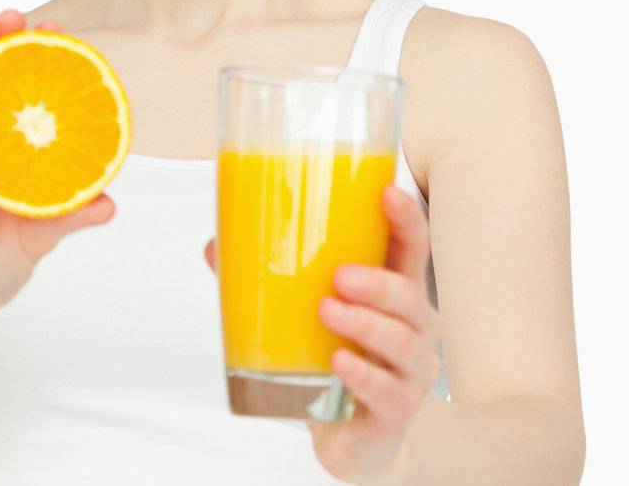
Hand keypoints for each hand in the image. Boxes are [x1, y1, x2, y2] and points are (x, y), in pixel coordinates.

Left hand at [202, 183, 440, 485]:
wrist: (348, 436)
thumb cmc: (334, 360)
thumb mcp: (304, 316)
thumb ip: (266, 281)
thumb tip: (215, 246)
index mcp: (394, 295)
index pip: (411, 249)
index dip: (406, 219)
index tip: (386, 192)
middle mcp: (413, 329)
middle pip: (410, 296)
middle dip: (377, 283)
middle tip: (339, 275)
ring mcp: (410, 373)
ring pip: (402, 342)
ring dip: (365, 323)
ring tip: (327, 310)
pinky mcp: (397, 412)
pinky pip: (389, 392)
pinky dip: (364, 376)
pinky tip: (338, 363)